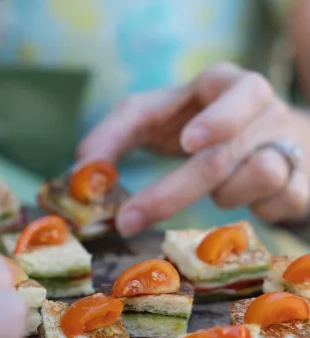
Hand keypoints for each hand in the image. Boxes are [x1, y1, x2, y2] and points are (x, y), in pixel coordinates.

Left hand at [79, 63, 309, 235]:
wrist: (277, 140)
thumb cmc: (206, 127)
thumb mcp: (163, 119)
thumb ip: (120, 132)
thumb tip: (82, 168)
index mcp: (225, 85)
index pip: (223, 91)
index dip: (213, 118)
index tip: (188, 143)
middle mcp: (262, 110)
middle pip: (221, 154)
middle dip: (172, 192)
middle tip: (130, 220)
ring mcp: (287, 144)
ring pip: (256, 177)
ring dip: (224, 196)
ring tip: (218, 190)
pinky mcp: (302, 180)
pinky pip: (279, 202)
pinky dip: (257, 208)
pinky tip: (253, 200)